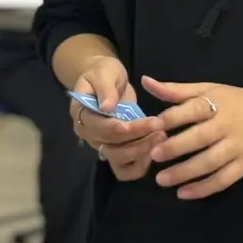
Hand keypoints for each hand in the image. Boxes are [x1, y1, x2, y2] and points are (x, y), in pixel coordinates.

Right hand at [71, 56, 163, 181]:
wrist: (106, 80)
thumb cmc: (103, 73)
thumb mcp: (104, 72)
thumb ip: (105, 88)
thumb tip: (106, 107)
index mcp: (81, 114)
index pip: (100, 128)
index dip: (122, 128)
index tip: (146, 123)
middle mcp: (88, 135)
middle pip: (111, 147)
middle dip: (138, 140)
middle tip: (161, 129)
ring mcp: (101, 146)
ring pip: (119, 161)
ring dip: (141, 152)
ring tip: (162, 137)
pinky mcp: (115, 153)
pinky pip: (125, 170)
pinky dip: (140, 166)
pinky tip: (154, 151)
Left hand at [142, 77, 242, 199]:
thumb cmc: (240, 102)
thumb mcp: (211, 90)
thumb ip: (178, 90)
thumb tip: (146, 82)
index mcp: (218, 103)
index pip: (193, 109)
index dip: (172, 117)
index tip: (153, 126)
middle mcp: (227, 125)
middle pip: (199, 137)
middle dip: (175, 147)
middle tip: (153, 155)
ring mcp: (238, 147)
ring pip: (209, 162)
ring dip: (185, 172)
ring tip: (162, 180)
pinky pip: (223, 179)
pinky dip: (203, 188)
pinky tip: (184, 193)